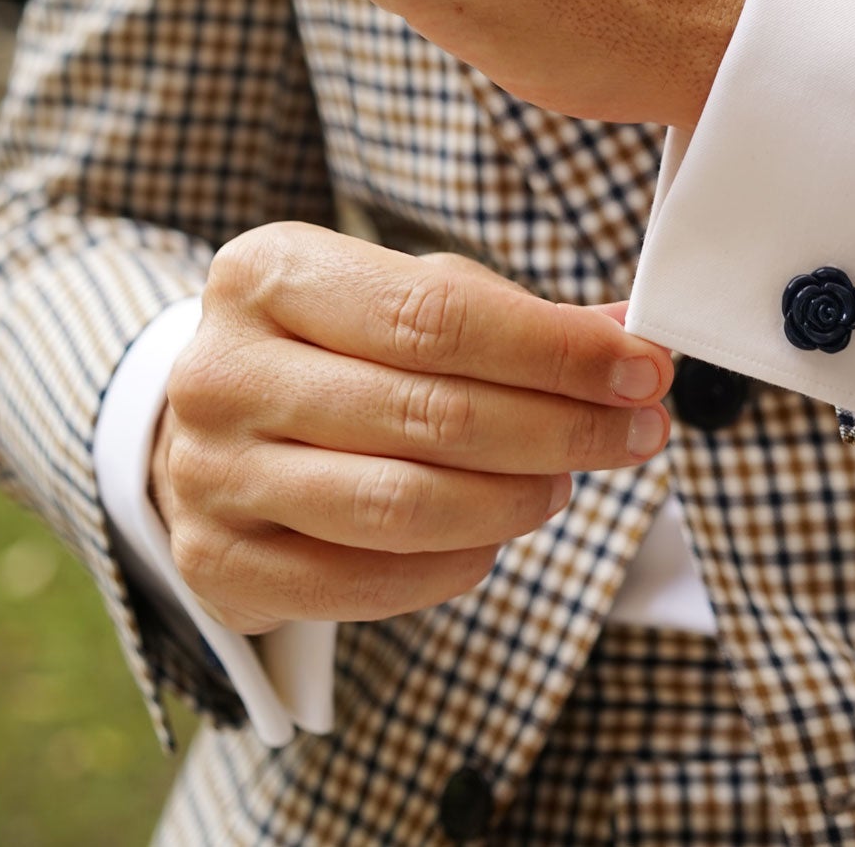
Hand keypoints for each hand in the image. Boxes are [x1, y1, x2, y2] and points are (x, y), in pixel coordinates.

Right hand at [150, 222, 675, 634]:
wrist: (209, 427)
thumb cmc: (333, 351)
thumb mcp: (406, 298)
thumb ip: (513, 316)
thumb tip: (628, 336)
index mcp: (268, 272)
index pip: (437, 314)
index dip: (557, 350)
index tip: (644, 370)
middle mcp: (224, 371)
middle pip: (430, 412)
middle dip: (564, 427)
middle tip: (639, 431)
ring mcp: (210, 474)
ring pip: (403, 505)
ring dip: (516, 499)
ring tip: (563, 482)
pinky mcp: (217, 565)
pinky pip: (366, 582)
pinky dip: (456, 564)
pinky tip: (492, 537)